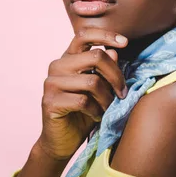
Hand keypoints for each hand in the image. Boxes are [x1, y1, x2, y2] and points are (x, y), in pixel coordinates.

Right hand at [37, 28, 128, 160]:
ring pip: (92, 81)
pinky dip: (96, 111)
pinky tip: (95, 117)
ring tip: (108, 109)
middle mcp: (57, 66)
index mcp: (68, 58)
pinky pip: (83, 101)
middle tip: (123, 93)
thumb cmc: (84, 113)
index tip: (125, 43)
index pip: (84, 35)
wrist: (62, 142)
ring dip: (107, 99)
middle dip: (116, 76)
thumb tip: (114, 52)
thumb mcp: (99, 89)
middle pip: (95, 56)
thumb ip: (104, 70)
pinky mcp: (50, 101)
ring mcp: (51, 83)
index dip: (106, 35)